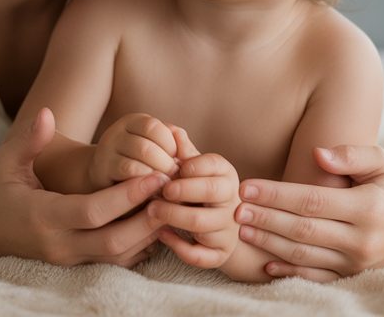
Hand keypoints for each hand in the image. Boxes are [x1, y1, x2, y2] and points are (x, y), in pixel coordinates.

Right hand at [0, 107, 170, 266]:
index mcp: (43, 216)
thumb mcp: (7, 163)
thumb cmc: (3, 192)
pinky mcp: (80, 266)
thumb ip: (28, 140)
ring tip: (170, 205)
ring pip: (119, 256)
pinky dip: (140, 246)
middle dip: (147, 219)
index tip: (154, 176)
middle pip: (113, 241)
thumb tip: (46, 114)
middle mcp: (59, 244)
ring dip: (148, 234)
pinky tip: (155, 223)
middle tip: (172, 192)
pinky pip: (117, 262)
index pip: (92, 211)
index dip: (126, 196)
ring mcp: (71, 259)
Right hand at [88, 112, 179, 189]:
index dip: (171, 146)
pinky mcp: (101, 172)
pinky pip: (128, 176)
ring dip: (156, 175)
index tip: (177, 162)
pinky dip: (144, 184)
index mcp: (133, 122)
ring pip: (136, 163)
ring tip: (165, 185)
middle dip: (165, 165)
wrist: (105, 183)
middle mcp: (116, 133)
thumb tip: (189, 153)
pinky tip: (151, 192)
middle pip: (146, 146)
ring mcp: (106, 152)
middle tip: (174, 178)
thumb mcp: (159, 151)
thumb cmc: (142, 167)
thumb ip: (177, 147)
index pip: (155, 128)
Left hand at [151, 126, 240, 268]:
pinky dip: (178, 246)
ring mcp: (228, 229)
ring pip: (201, 225)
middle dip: (180, 190)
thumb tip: (169, 128)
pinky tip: (162, 234)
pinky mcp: (220, 254)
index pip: (213, 164)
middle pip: (209, 193)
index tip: (171, 168)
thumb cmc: (200, 191)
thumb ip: (182, 151)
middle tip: (158, 191)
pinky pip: (200, 255)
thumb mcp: (195, 169)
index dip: (189, 166)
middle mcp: (232, 201)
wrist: (222, 229)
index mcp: (226, 175)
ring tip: (151, 209)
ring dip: (172, 216)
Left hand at [235, 145, 383, 280]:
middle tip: (234, 210)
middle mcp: (361, 239)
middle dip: (265, 220)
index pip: (312, 200)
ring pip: (305, 255)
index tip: (246, 187)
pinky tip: (267, 264)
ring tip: (242, 231)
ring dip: (270, 244)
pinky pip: (316, 278)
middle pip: (303, 229)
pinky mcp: (354, 277)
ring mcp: (357, 263)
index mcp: (367, 207)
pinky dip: (290, 273)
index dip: (276, 195)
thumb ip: (352, 154)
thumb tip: (317, 152)